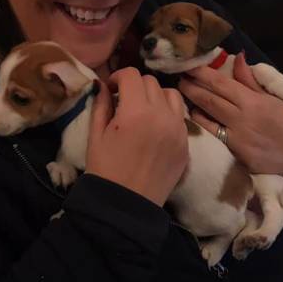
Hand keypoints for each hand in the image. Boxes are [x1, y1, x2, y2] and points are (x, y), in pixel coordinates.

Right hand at [86, 68, 188, 206]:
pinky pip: (180, 116)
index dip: (118, 77)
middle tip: (124, 100)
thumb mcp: (95, 135)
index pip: (132, 75)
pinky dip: (168, 113)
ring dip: (156, 96)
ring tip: (144, 110)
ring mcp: (178, 130)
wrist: (126, 206)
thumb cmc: (104, 170)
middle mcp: (161, 116)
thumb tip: (103, 87)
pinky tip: (155, 126)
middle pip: (151, 82)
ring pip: (171, 94)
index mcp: (135, 112)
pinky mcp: (186, 144)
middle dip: (135, 86)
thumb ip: (101, 105)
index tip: (111, 88)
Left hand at [179, 53, 282, 176]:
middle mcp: (241, 118)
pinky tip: (195, 115)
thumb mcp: (270, 98)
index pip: (221, 84)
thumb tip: (237, 57)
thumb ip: (249, 81)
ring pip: (207, 118)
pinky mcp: (234, 154)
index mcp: (251, 101)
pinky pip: (213, 135)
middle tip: (178, 77)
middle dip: (191, 87)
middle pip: (209, 100)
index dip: (202, 74)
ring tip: (181, 94)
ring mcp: (236, 137)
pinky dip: (202, 124)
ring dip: (193, 105)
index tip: (189, 65)